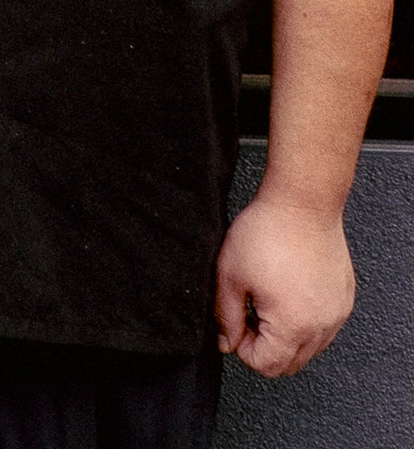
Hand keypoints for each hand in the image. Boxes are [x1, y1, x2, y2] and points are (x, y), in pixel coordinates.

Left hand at [214, 193, 355, 375]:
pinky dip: (304, 322)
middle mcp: (322, 326)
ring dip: (284, 336)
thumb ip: (226, 317)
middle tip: (249, 313)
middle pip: (290, 364)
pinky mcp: (343, 300)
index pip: (266, 365)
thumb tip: (227, 342)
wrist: (301, 204)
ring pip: (309, 348)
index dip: (243, 348)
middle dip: (264, 347)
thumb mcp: (230, 276)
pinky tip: (286, 293)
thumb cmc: (266, 233)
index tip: (236, 324)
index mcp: (293, 325)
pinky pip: (323, 328)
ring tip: (267, 301)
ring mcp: (337, 314)